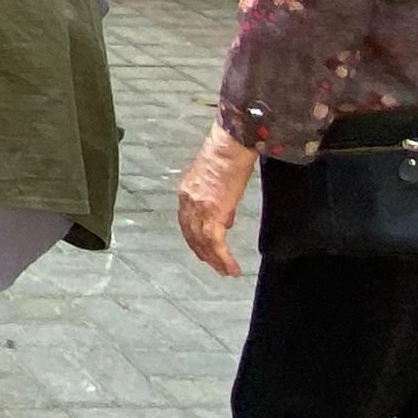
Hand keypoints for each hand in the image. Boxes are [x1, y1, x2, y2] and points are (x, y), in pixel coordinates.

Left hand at [176, 123, 258, 276]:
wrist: (230, 146)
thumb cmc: (227, 156)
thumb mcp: (216, 180)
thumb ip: (215, 200)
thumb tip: (224, 220)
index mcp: (186, 191)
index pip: (186, 221)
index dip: (194, 238)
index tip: (203, 250)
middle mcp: (187, 200)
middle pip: (191, 234)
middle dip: (203, 252)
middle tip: (215, 266)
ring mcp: (198, 207)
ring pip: (202, 242)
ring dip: (214, 260)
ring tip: (225, 271)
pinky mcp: (212, 211)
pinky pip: (215, 242)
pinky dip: (222, 258)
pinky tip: (231, 268)